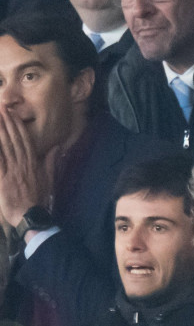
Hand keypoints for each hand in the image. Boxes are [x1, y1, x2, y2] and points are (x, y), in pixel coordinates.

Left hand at [0, 108, 54, 226]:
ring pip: (4, 148)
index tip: (12, 114)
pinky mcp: (3, 179)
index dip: (18, 126)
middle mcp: (23, 164)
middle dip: (6, 124)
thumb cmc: (40, 199)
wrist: (31, 216)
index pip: (25, 140)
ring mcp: (12, 171)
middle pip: (13, 140)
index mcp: (33, 163)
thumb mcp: (49, 179)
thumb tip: (56, 148)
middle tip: (1, 109)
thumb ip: (51, 162)